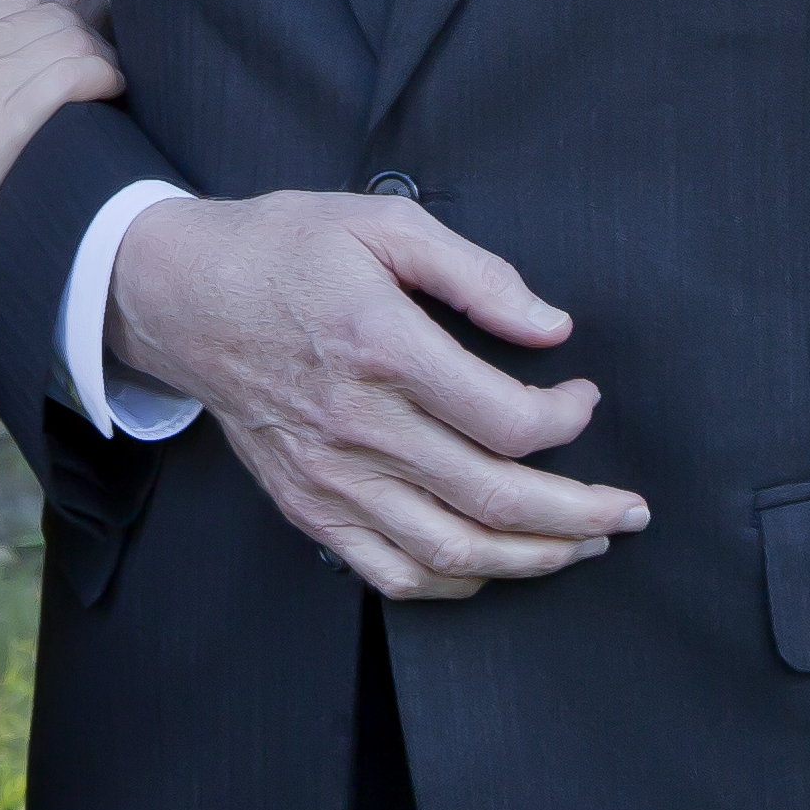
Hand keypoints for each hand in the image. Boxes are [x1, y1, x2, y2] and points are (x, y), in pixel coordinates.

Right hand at [0, 0, 120, 285]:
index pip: (10, 1)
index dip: (48, 21)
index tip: (64, 48)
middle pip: (45, 13)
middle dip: (80, 33)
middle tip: (96, 65)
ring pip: (66, 38)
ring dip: (98, 56)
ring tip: (109, 83)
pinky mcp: (3, 123)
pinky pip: (72, 75)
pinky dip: (102, 78)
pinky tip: (109, 94)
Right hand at [102, 189, 649, 596]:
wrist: (180, 296)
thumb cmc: (283, 250)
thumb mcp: (382, 224)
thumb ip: (476, 274)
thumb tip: (552, 327)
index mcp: (383, 346)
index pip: (505, 419)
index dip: (567, 422)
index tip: (585, 401)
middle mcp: (358, 424)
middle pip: (494, 498)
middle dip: (581, 514)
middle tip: (630, 513)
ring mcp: (330, 476)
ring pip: (452, 551)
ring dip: (533, 560)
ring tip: (583, 547)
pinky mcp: (308, 505)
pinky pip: (390, 573)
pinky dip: (453, 585)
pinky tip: (494, 567)